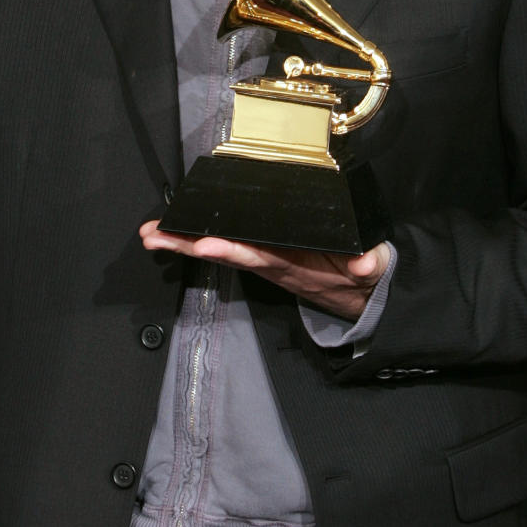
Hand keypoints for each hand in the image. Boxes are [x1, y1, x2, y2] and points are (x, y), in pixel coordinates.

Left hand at [139, 221, 389, 320]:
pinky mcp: (266, 253)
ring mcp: (266, 259)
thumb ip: (370, 265)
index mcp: (293, 265)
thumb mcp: (372, 269)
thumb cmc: (362, 275)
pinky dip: (202, 239)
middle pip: (225, 252)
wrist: (361, 293)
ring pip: (222, 249)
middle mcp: (272, 263)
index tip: (205, 244)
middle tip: (155, 237)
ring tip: (153, 235)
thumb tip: (365, 263)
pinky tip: (176, 234)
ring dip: (185, 242)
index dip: (232, 249)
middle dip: (188, 245)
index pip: (258, 255)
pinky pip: (231, 245)